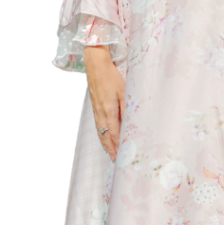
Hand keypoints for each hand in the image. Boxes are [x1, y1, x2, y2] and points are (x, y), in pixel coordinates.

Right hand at [83, 45, 124, 160]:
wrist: (95, 65)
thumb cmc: (111, 76)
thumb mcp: (123, 91)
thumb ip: (126, 107)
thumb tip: (130, 122)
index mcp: (109, 109)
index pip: (114, 132)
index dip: (117, 144)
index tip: (122, 154)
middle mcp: (101, 112)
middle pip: (105, 135)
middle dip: (110, 148)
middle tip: (115, 159)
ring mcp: (96, 109)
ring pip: (99, 131)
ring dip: (104, 143)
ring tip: (108, 152)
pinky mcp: (94, 106)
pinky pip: (96, 124)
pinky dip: (99, 133)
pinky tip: (101, 136)